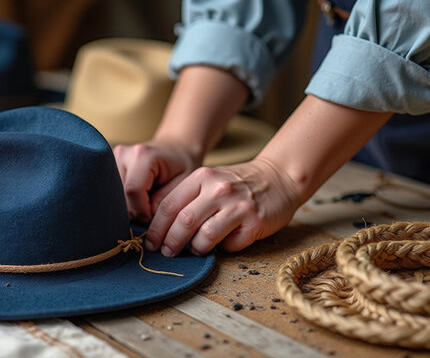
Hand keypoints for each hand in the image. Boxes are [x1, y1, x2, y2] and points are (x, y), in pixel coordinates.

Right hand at [113, 141, 201, 223]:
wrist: (174, 150)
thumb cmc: (181, 168)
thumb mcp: (183, 184)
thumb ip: (165, 201)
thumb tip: (147, 217)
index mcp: (143, 155)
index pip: (133, 191)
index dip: (142, 211)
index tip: (154, 217)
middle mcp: (123, 154)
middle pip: (120, 195)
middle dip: (135, 210)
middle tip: (151, 211)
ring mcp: (113, 159)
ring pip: (113, 196)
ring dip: (129, 206)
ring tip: (145, 202)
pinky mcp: (108, 165)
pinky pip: (112, 192)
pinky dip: (124, 201)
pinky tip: (136, 198)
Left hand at [145, 157, 301, 255]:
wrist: (278, 177)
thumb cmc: (238, 184)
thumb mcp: (209, 181)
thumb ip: (188, 198)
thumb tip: (161, 227)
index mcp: (202, 177)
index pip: (169, 205)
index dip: (156, 228)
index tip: (151, 242)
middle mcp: (218, 189)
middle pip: (183, 222)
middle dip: (171, 242)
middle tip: (167, 253)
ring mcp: (237, 205)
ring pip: (204, 236)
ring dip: (195, 248)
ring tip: (195, 250)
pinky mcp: (254, 221)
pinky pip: (230, 244)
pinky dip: (223, 248)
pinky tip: (225, 242)